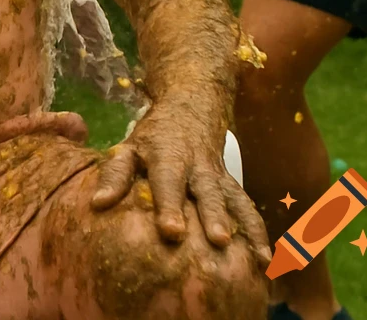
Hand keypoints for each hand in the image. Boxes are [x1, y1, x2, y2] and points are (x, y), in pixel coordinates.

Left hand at [91, 104, 269, 265]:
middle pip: (208, 193)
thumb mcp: (129, 147)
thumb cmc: (153, 137)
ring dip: (248, 229)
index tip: (171, 231)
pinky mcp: (233, 186)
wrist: (192, 105)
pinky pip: (248, 209)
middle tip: (219, 241)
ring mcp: (220, 177)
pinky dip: (260, 232)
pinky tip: (268, 261)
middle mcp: (198, 168)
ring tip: (259, 259)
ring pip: (236, 202)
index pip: (168, 182)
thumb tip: (97, 204)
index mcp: (168, 157)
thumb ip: (114, 175)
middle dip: (214, 217)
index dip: (169, 206)